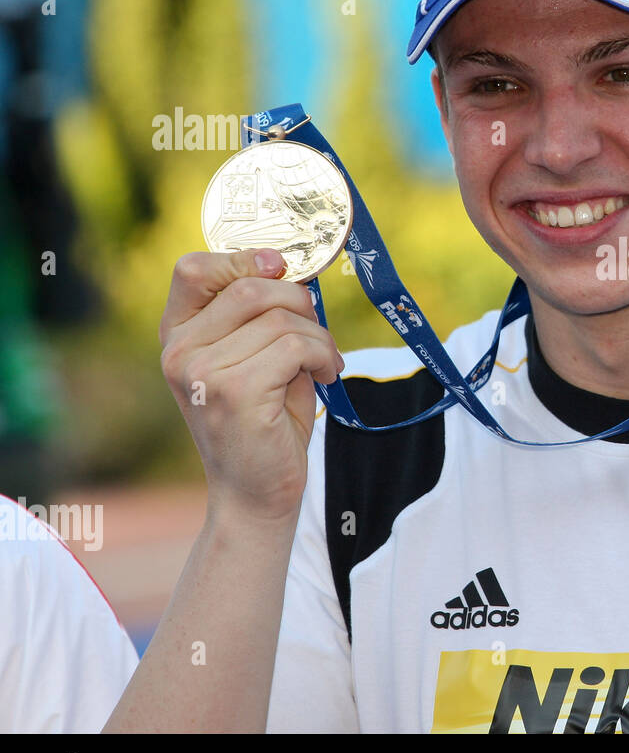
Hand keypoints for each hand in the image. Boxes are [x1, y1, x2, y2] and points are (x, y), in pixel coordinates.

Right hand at [159, 248, 343, 522]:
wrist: (257, 493)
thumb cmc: (264, 422)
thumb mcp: (256, 358)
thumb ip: (262, 315)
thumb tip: (293, 269)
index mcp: (177, 337)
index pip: (192, 269)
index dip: (242, 259)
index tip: (280, 268)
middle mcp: (180, 352)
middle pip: (251, 289)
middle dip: (300, 303)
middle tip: (318, 335)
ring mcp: (202, 373)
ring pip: (281, 319)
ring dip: (319, 338)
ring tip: (325, 364)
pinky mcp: (234, 393)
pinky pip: (295, 347)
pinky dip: (323, 356)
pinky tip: (326, 377)